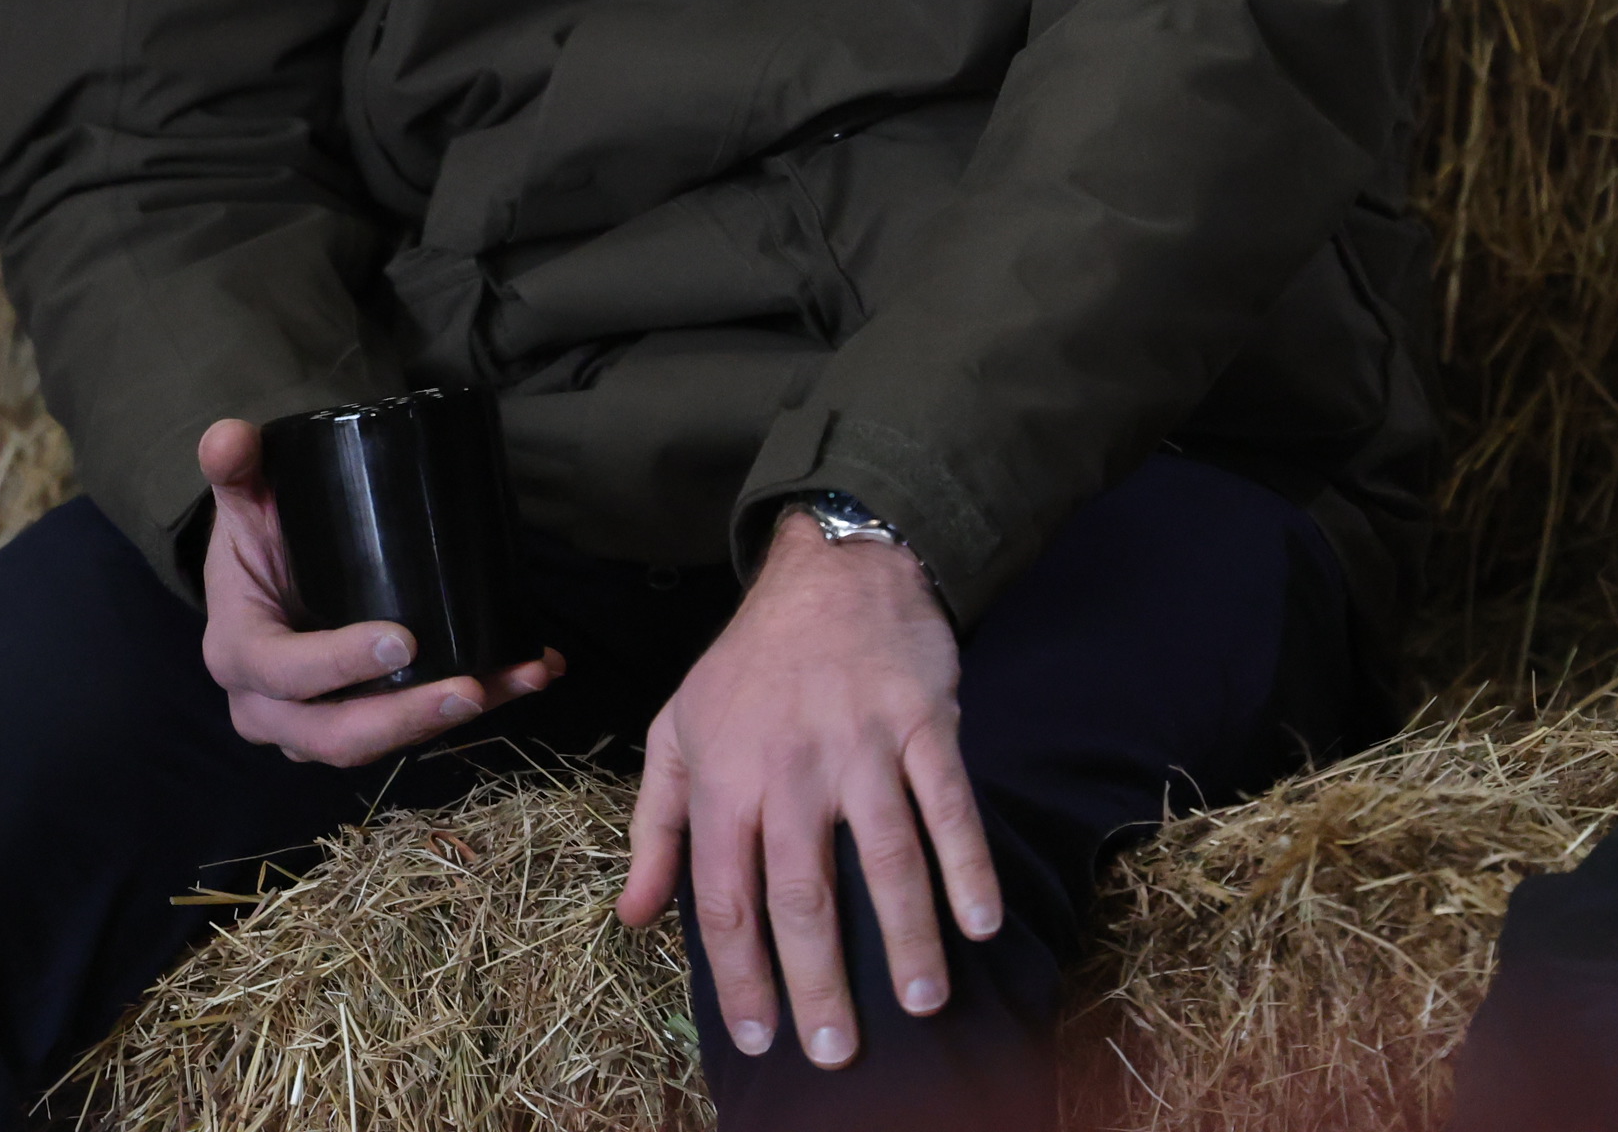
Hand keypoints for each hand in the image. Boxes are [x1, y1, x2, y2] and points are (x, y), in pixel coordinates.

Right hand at [190, 418, 559, 765]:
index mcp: (238, 652)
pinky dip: (482, 701)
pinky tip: (530, 671)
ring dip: (457, 715)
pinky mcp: (364, 723)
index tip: (403, 641)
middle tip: (472, 686)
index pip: (282, 672)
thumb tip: (228, 437)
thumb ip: (235, 466)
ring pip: (385, 741)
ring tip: (522, 675)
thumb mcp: (243, 500)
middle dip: (407, 718)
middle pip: (336, 736)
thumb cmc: (259, 537)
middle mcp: (271, 708)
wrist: (267, 574)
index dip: (338, 665)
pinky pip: (417, 725)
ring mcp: (316, 727)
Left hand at [620, 506, 1002, 1070]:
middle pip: (803, 897)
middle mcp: (790, 768)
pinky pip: (949, 805)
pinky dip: (968, 866)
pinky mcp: (923, 723)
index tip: (758, 1033)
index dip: (738, 976)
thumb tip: (635, 915)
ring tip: (921, 1001)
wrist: (832, 569)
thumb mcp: (678, 730)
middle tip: (836, 1048)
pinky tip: (982, 922)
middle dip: (819, 982)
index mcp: (725, 778)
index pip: (726, 898)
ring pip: (886, 859)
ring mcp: (860, 745)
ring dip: (907, 938)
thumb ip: (656, 827)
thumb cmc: (750, 661)